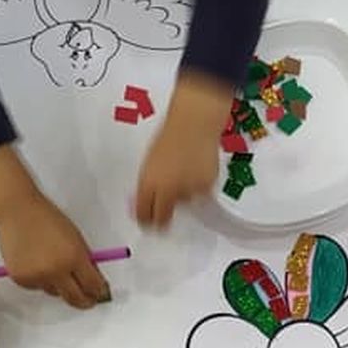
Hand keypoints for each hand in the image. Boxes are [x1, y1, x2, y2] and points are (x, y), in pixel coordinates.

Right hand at [0, 193, 109, 307]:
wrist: (17, 212)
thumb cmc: (46, 219)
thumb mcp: (75, 237)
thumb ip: (85, 260)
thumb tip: (93, 280)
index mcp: (73, 257)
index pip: (93, 285)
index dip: (98, 292)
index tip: (99, 294)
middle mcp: (55, 271)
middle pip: (75, 298)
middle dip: (84, 301)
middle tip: (88, 301)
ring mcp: (37, 277)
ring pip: (55, 293)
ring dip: (60, 287)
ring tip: (54, 266)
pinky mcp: (22, 280)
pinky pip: (38, 287)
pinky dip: (41, 281)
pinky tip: (38, 264)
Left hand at [134, 71, 226, 228]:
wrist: (194, 125)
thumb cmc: (170, 137)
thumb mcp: (149, 163)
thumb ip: (146, 185)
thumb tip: (141, 202)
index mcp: (148, 184)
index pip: (143, 214)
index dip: (143, 220)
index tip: (145, 223)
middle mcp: (168, 191)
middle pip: (162, 219)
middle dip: (160, 223)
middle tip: (161, 220)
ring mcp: (189, 192)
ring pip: (183, 206)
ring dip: (182, 197)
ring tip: (182, 175)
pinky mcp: (206, 190)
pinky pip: (199, 196)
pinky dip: (197, 189)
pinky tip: (195, 172)